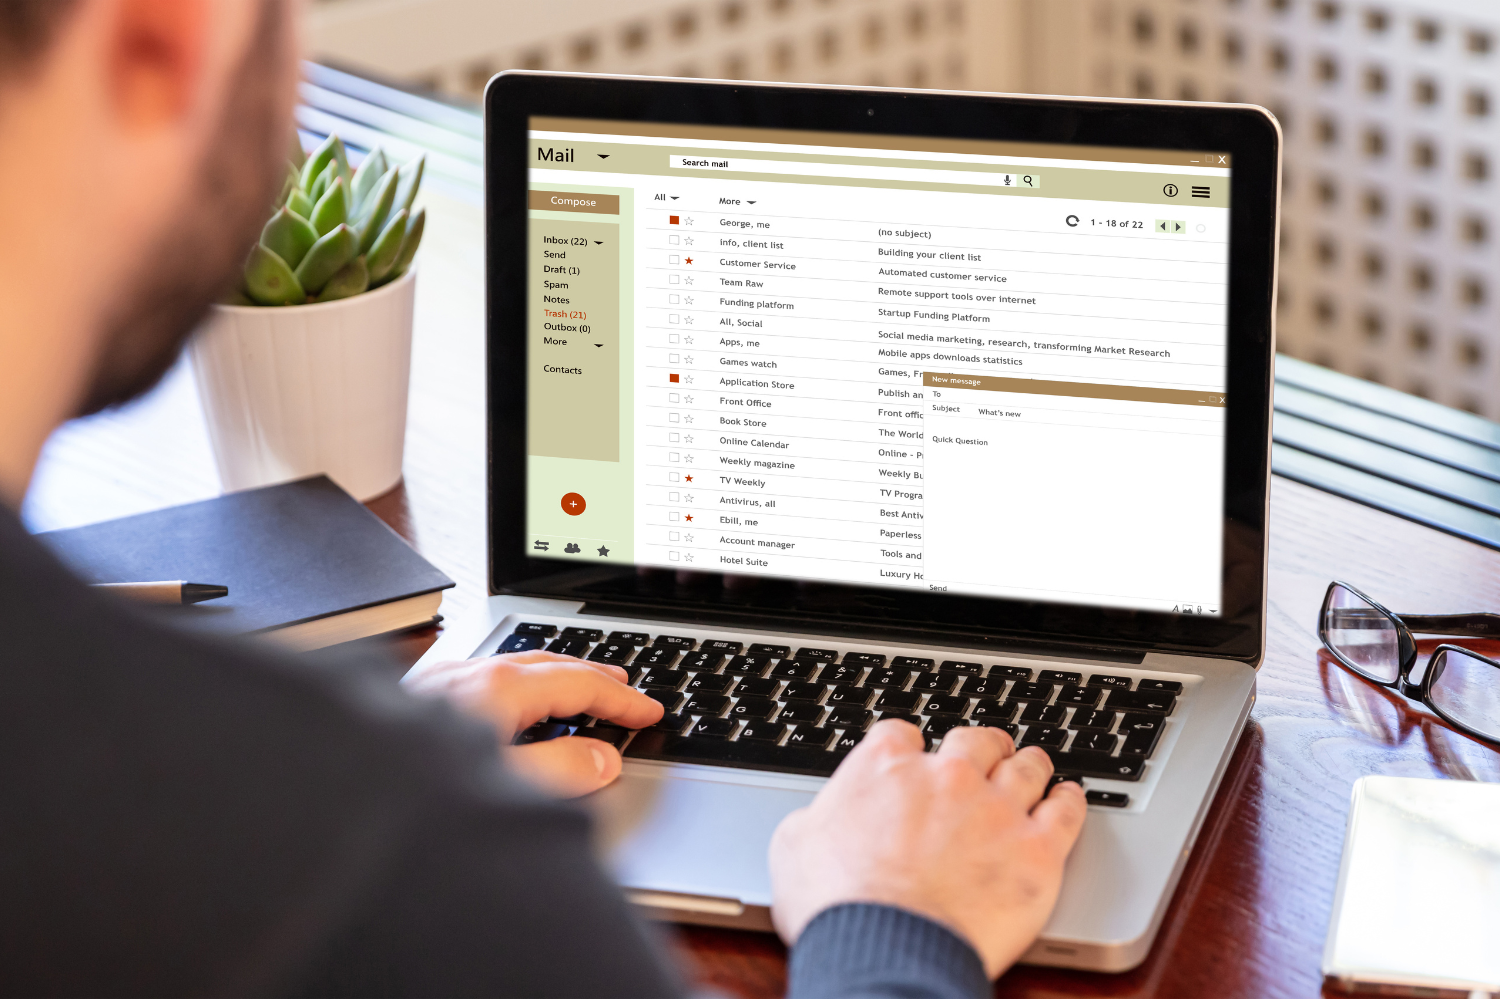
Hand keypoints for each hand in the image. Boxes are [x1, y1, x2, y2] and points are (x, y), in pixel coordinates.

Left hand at [403, 651, 663, 796]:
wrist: (329, 786)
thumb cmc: (408, 789)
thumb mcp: (506, 786)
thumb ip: (562, 772)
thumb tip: (603, 759)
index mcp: (498, 688)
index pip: (579, 684)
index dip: (621, 699)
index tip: (650, 711)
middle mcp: (467, 675)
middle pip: (547, 664)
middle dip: (591, 674)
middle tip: (624, 688)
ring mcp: (439, 682)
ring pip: (511, 667)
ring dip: (551, 677)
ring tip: (574, 692)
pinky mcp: (414, 699)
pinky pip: (482, 678)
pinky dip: (515, 685)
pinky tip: (505, 707)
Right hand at [769, 720, 1086, 977]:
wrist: (886, 949)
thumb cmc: (837, 906)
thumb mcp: (794, 848)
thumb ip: (815, 818)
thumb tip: (817, 821)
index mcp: (885, 768)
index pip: (901, 734)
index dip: (909, 748)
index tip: (914, 761)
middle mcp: (945, 775)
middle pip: (975, 740)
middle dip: (980, 746)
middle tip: (986, 754)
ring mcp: (996, 808)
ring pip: (1026, 766)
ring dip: (1030, 764)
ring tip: (1034, 766)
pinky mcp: (1036, 850)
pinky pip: (1066, 811)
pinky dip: (1070, 800)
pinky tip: (1070, 797)